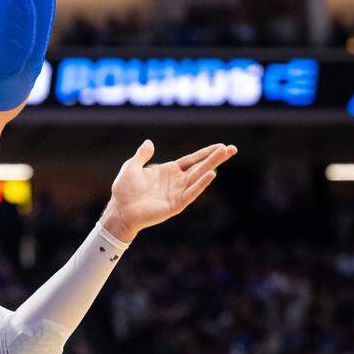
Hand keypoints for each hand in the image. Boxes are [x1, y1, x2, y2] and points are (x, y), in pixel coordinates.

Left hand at [100, 141, 236, 242]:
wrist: (121, 210)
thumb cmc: (124, 190)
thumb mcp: (131, 167)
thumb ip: (142, 155)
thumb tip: (149, 142)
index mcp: (168, 171)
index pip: (191, 160)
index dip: (205, 153)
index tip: (220, 146)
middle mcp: (176, 181)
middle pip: (200, 166)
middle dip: (216, 157)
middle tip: (232, 148)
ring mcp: (178, 192)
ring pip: (198, 176)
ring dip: (212, 165)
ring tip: (225, 154)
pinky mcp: (176, 204)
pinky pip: (191, 192)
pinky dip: (201, 184)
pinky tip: (211, 174)